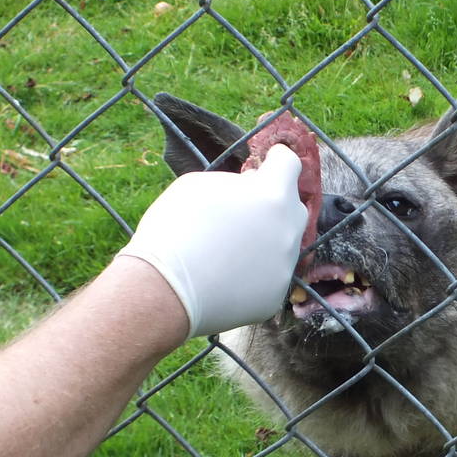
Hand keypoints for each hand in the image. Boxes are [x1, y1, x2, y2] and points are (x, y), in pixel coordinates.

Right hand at [118, 144, 306, 336]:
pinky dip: (255, 274)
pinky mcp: (276, 295)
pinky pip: (270, 276)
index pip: (289, 164)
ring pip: (283, 244)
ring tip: (230, 249)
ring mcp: (285, 266)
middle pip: (291, 206)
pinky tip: (228, 276)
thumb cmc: (175, 229)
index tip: (268, 162)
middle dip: (273, 203)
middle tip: (245, 209)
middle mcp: (288, 229)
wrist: (164, 290)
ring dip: (265, 240)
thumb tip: (253, 185)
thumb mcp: (199, 186)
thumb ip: (236, 183)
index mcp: (272, 194)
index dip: (277, 160)